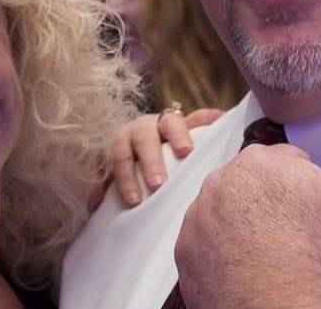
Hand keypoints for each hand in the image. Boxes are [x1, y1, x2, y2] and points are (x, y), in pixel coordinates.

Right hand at [107, 108, 224, 206]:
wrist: (148, 157)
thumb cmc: (176, 151)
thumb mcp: (193, 139)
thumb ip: (207, 129)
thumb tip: (223, 118)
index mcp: (165, 123)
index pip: (172, 122)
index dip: (179, 135)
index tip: (186, 153)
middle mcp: (140, 130)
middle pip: (143, 138)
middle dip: (151, 160)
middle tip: (159, 184)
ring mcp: (119, 145)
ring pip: (118, 155)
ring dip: (125, 177)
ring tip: (133, 201)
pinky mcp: (103, 164)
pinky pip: (97, 174)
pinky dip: (97, 188)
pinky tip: (97, 203)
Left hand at [174, 144, 320, 308]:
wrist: (279, 304)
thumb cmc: (316, 250)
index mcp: (258, 160)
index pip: (286, 162)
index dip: (305, 187)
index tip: (310, 211)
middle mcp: (219, 182)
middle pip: (253, 185)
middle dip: (271, 203)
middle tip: (293, 232)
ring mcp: (198, 217)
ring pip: (226, 212)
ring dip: (244, 225)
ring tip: (269, 251)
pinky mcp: (187, 250)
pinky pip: (206, 243)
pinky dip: (222, 252)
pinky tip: (246, 265)